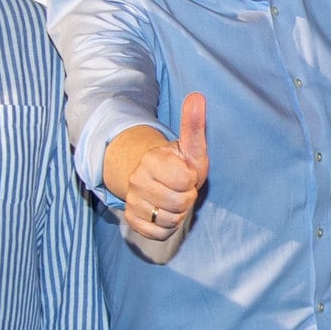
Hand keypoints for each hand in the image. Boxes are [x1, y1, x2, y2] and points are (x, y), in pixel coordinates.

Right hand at [120, 94, 209, 249]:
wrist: (157, 180)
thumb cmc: (180, 163)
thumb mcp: (191, 147)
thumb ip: (193, 125)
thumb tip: (198, 96)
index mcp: (152, 159)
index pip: (185, 180)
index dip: (191, 179)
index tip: (186, 173)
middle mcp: (137, 180)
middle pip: (179, 202)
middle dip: (186, 198)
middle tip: (181, 189)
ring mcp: (133, 200)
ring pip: (169, 219)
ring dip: (178, 213)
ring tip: (173, 200)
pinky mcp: (132, 219)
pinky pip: (158, 233)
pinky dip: (166, 227)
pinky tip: (164, 213)